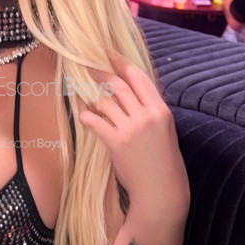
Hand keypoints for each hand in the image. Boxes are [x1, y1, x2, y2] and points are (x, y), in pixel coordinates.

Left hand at [76, 50, 186, 204]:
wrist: (161, 191)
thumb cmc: (163, 163)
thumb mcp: (165, 131)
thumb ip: (150, 111)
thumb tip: (130, 94)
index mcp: (161, 110)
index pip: (139, 77)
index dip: (121, 62)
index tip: (109, 53)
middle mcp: (146, 116)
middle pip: (118, 85)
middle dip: (100, 73)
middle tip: (86, 65)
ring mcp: (131, 129)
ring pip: (105, 101)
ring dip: (90, 94)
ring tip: (79, 88)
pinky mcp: (117, 143)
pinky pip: (96, 122)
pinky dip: (87, 116)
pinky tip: (82, 115)